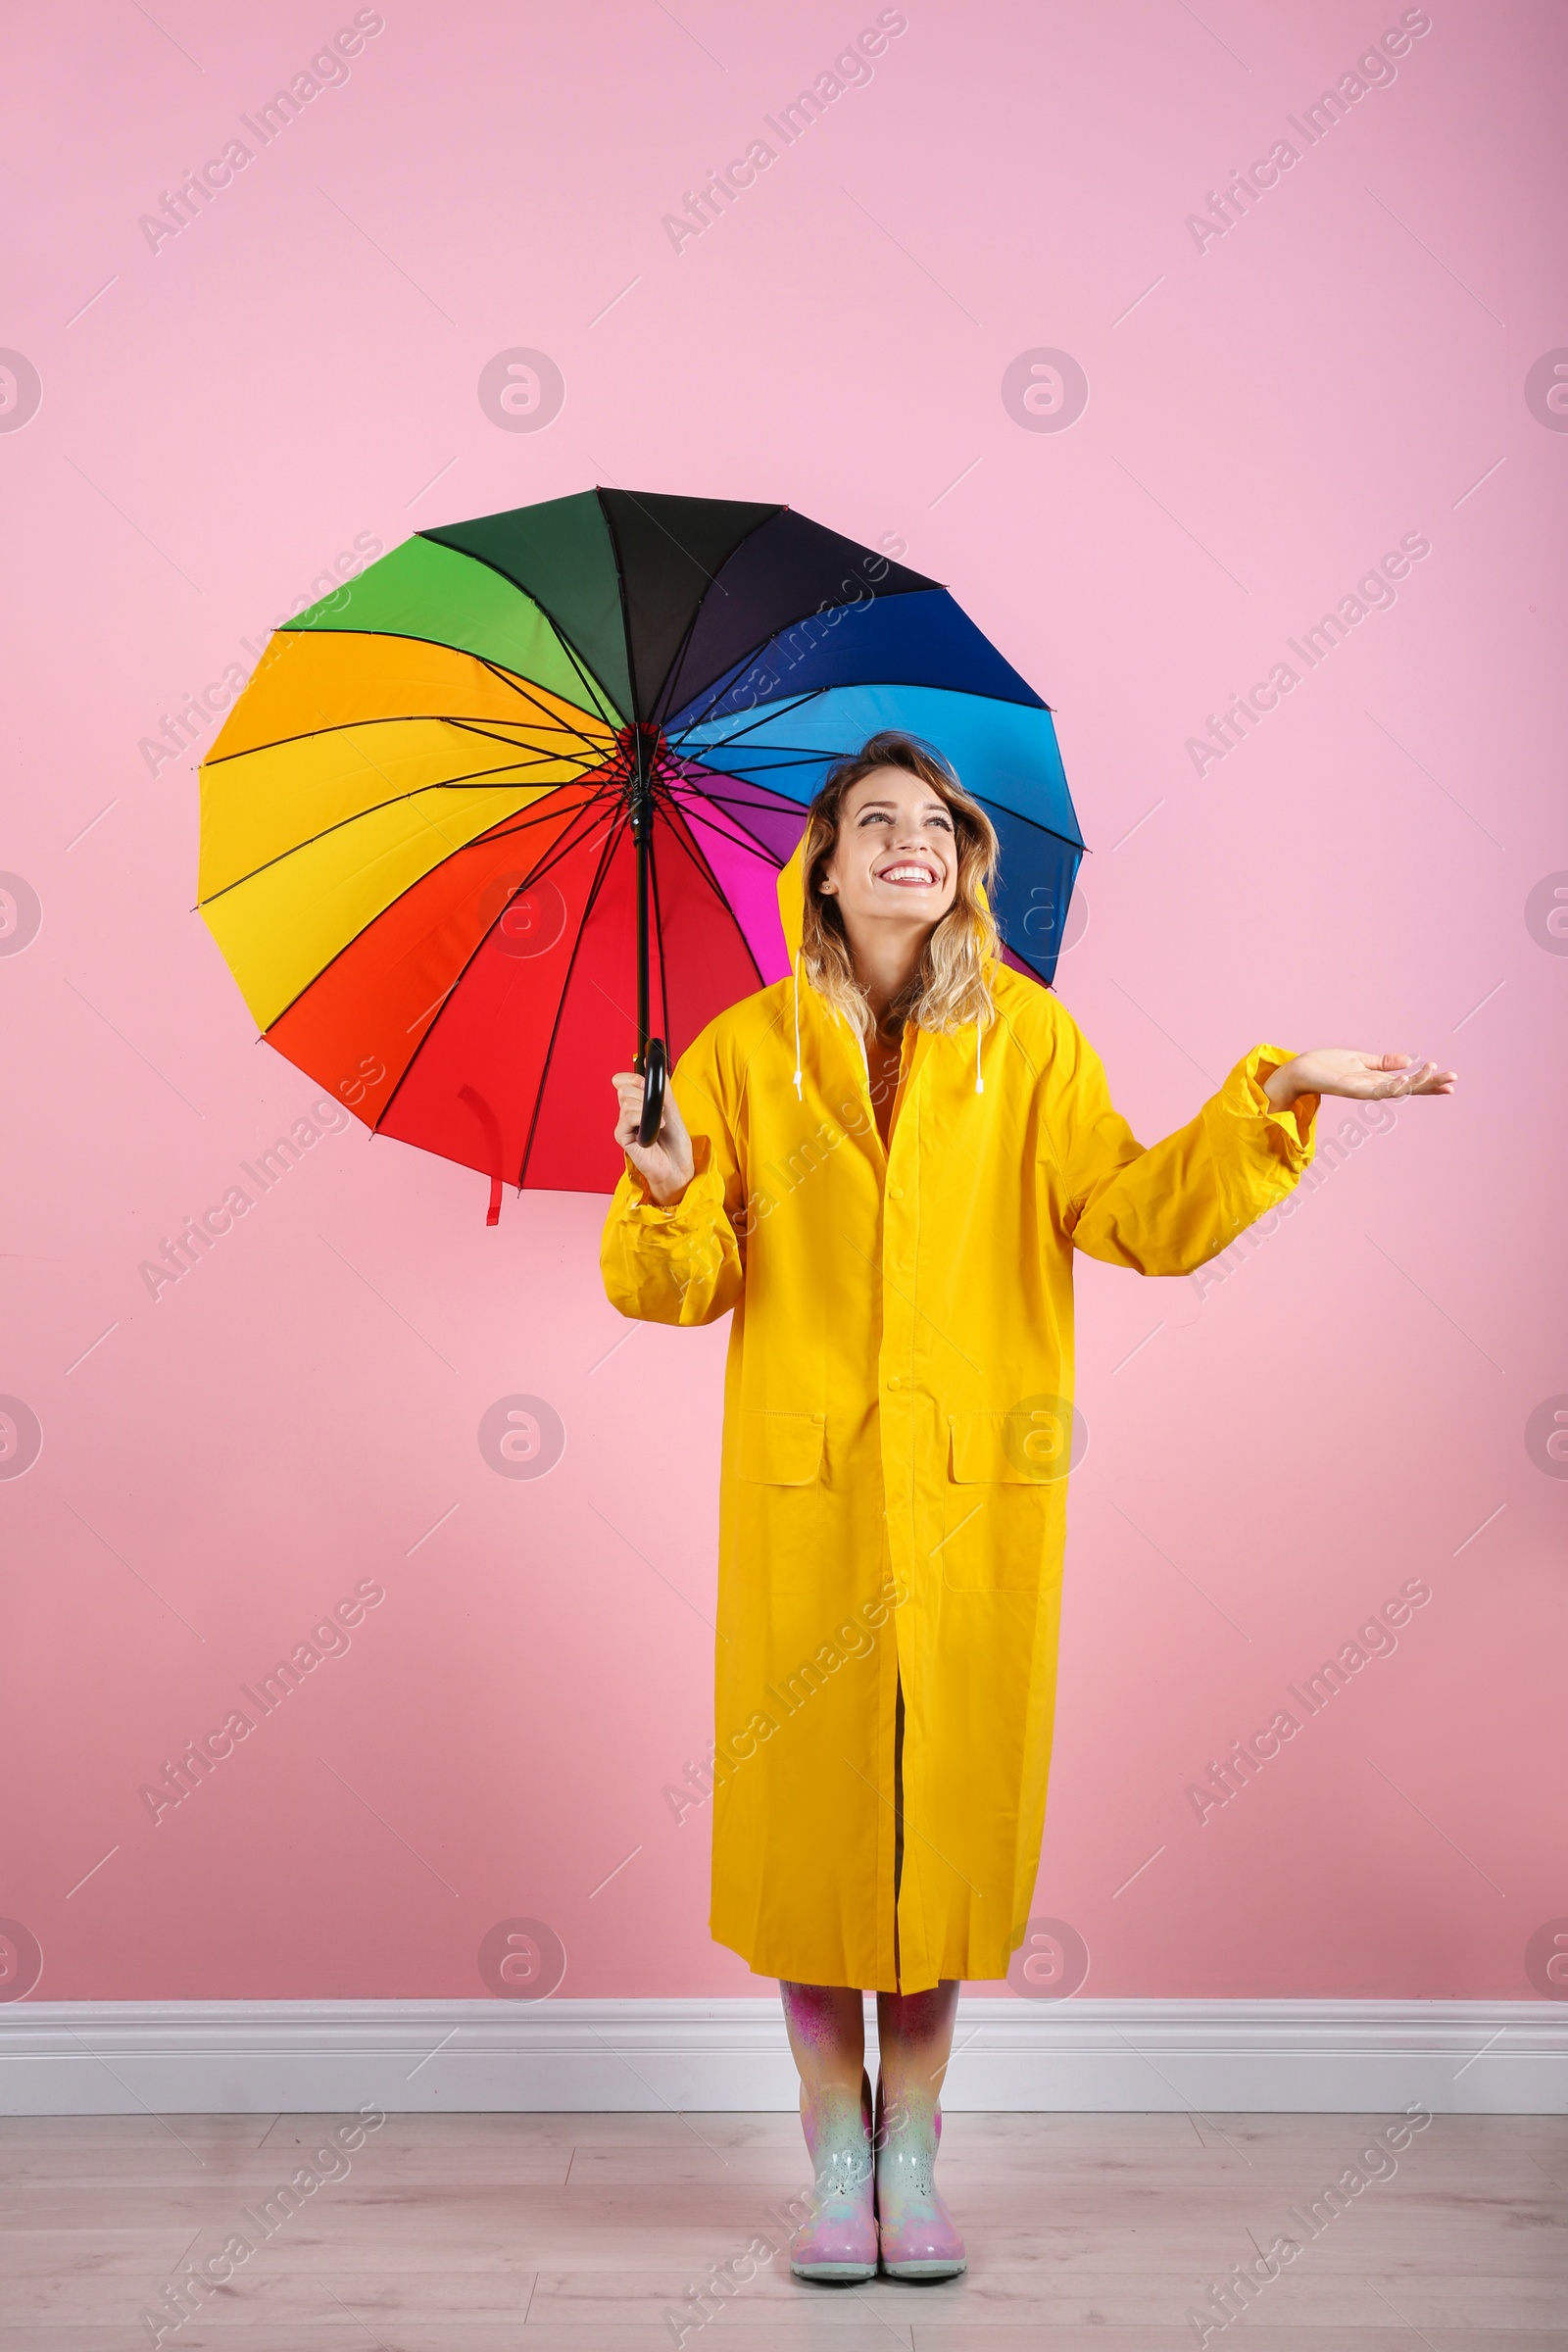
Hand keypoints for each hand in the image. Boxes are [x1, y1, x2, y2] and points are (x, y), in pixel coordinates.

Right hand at [611, 1068, 695, 1204]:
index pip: (624, 1081)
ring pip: (626, 1100)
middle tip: (660, 1109)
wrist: (679, 1165)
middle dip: (645, 1094)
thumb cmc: (675, 1141)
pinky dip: (643, 1117)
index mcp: (637, 1105)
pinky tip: (655, 1128)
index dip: (634, 1077)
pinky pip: (628, 1116)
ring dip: (648, 1108)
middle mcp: (627, 1114)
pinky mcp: (622, 1136)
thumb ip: (660, 1086)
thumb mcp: (671, 1106)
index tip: (647, 1082)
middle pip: (624, 1089)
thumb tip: (650, 1065)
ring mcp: (624, 1125)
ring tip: (659, 1121)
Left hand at [1263, 1049, 1457, 1110]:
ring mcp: (1363, 1090)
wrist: (1298, 1070)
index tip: (1451, 1081)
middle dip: (1431, 1085)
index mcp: (1377, 1080)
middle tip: (1454, 1081)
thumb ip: (1383, 1062)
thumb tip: (1408, 1060)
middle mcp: (1373, 1088)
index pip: (1409, 1083)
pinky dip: (1391, 1085)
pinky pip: (1375, 1090)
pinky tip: (1405, 1079)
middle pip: (1409, 1089)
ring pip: (1396, 1090)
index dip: (1429, 1082)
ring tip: (1435, 1072)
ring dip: (1417, 1083)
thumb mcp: (1360, 1059)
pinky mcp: (1351, 1089)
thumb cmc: (1325, 1065)